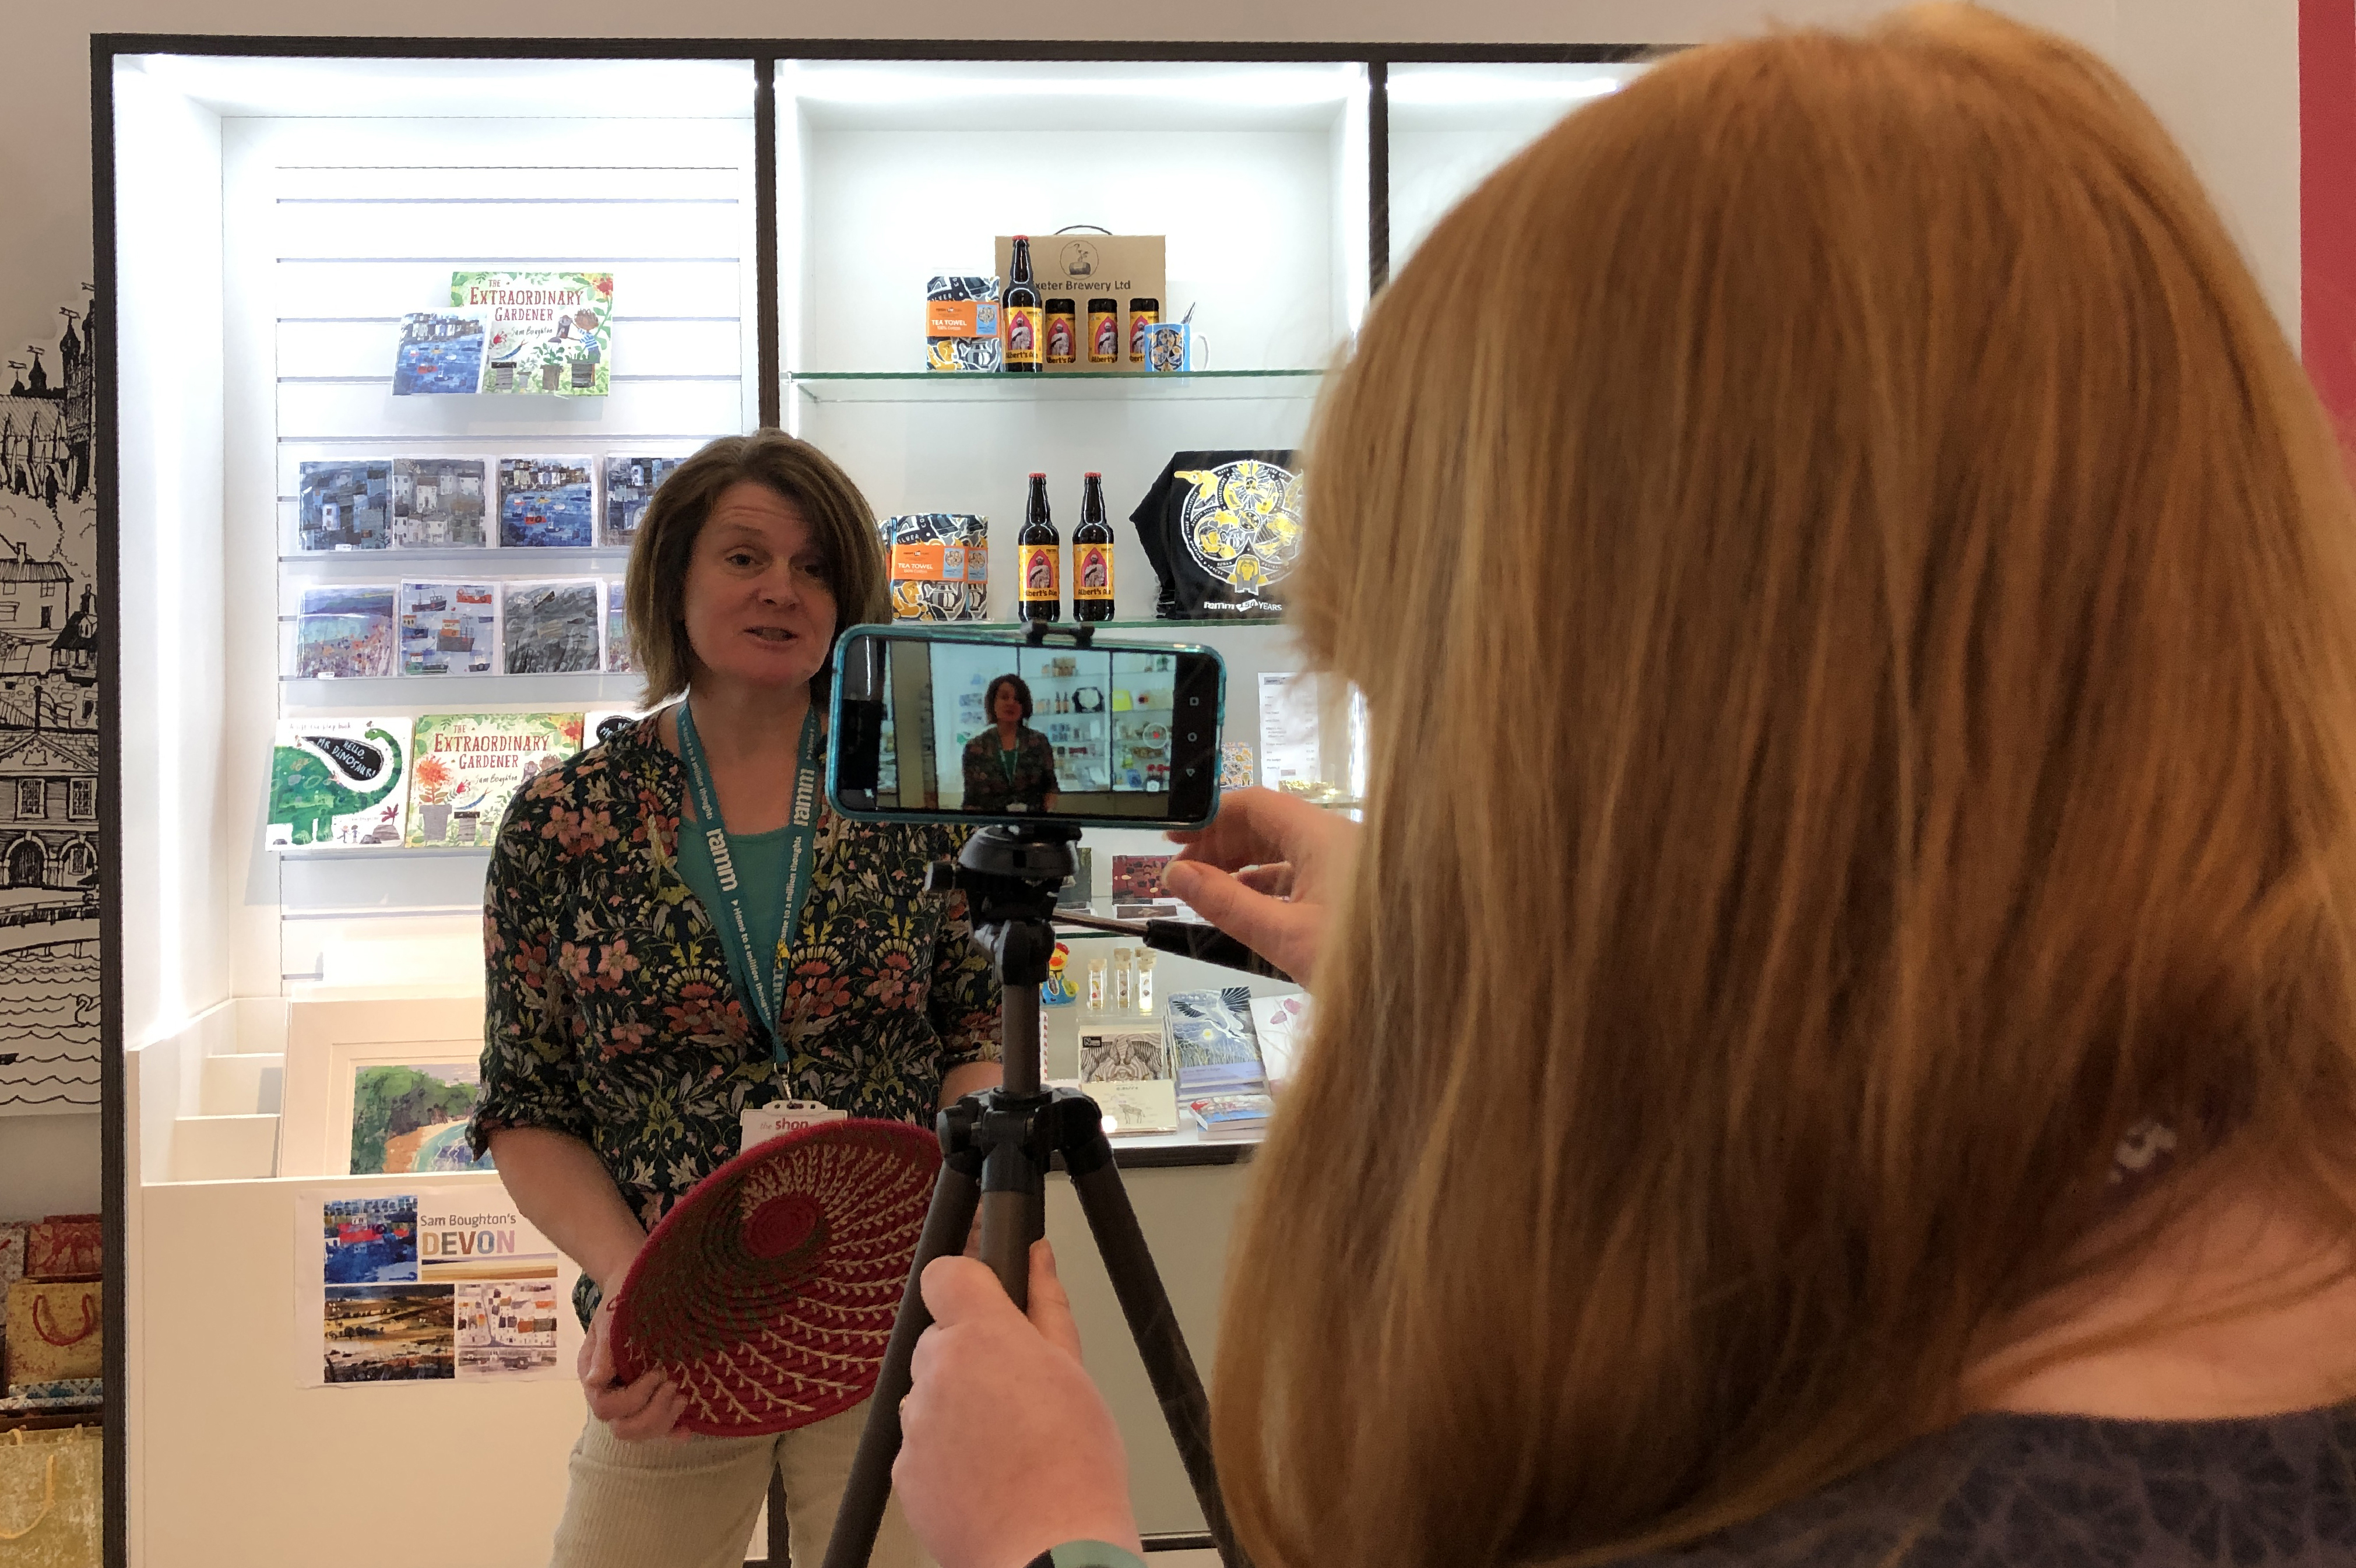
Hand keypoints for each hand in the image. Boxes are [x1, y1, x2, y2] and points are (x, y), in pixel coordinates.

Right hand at [579, 1295, 688, 1441]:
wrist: (637, 1286)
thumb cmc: (622, 1300)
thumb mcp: (610, 1319)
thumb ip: (605, 1349)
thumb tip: (596, 1380)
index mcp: (595, 1377)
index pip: (605, 1407)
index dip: (632, 1399)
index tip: (657, 1373)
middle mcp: (610, 1393)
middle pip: (623, 1427)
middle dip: (650, 1415)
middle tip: (672, 1386)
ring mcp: (630, 1399)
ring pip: (639, 1431)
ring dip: (663, 1421)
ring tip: (682, 1397)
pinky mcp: (651, 1398)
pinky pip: (658, 1426)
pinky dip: (671, 1431)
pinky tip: (687, 1430)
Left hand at [895, 1242, 1139, 1567]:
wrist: (1048, 1552)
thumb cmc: (1074, 1469)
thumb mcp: (1074, 1372)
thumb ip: (1047, 1307)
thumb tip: (1038, 1258)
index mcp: (983, 1336)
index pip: (945, 1273)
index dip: (965, 1282)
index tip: (985, 1296)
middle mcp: (938, 1372)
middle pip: (940, 1341)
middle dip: (970, 1357)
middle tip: (1016, 1393)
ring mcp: (915, 1424)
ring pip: (929, 1395)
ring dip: (957, 1407)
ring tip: (1006, 1445)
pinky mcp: (904, 1471)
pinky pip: (920, 1445)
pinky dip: (945, 1454)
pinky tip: (986, 1475)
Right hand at [1163, 786, 1358, 985]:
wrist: (1431, 998)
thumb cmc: (1362, 965)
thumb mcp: (1284, 936)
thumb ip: (1227, 904)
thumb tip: (1177, 875)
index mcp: (1323, 836)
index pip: (1254, 805)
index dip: (1209, 816)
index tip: (1171, 838)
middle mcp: (1338, 840)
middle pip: (1267, 825)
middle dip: (1220, 844)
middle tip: (1181, 872)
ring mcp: (1349, 864)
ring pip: (1284, 851)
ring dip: (1241, 867)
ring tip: (1204, 891)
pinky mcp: (1353, 890)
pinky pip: (1302, 873)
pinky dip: (1268, 885)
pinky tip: (1245, 907)